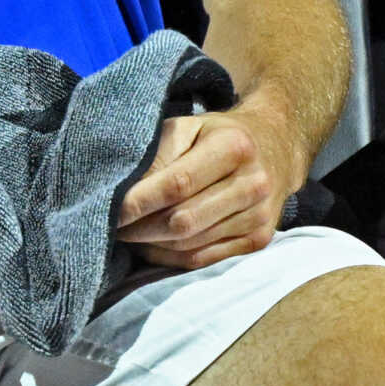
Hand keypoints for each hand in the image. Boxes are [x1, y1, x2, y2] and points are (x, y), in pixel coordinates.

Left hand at [115, 100, 297, 270]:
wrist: (276, 147)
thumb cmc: (218, 134)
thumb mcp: (188, 126)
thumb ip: (158, 153)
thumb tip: (123, 190)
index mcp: (233, 147)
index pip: (177, 183)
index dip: (139, 201)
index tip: (108, 210)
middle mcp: (253, 184)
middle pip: (184, 221)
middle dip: (140, 228)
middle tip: (108, 225)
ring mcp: (259, 216)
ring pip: (191, 245)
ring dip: (151, 245)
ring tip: (126, 234)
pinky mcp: (259, 240)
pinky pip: (204, 259)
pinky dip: (170, 257)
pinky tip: (150, 246)